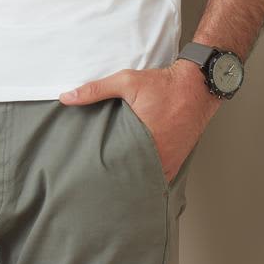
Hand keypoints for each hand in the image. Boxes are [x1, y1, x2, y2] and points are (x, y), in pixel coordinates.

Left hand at [59, 62, 219, 183]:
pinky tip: (134, 172)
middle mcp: (159, 158)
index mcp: (145, 142)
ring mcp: (170, 162)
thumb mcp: (126, 82)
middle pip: (131, 177)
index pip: (118, 167)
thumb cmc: (163, 84)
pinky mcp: (176, 162)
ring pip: (145, 179)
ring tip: (113, 180)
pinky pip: (158, 175)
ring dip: (132, 178)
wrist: (197, 86)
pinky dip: (146, 174)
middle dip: (115, 179)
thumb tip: (66, 97)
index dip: (103, 172)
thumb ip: (95, 89)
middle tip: (97, 182)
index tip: (89, 175)